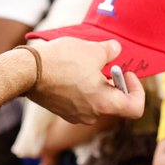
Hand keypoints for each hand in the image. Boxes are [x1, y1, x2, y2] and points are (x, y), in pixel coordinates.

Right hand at [27, 37, 144, 123]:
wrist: (27, 72)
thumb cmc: (62, 62)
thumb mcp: (92, 50)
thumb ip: (111, 51)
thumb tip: (116, 49)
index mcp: (105, 104)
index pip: (135, 108)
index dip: (137, 89)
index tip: (126, 72)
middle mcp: (92, 115)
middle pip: (115, 102)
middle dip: (114, 82)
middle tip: (106, 63)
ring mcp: (76, 115)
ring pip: (97, 100)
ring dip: (97, 83)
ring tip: (86, 63)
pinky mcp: (62, 111)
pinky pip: (81, 100)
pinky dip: (82, 87)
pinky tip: (71, 70)